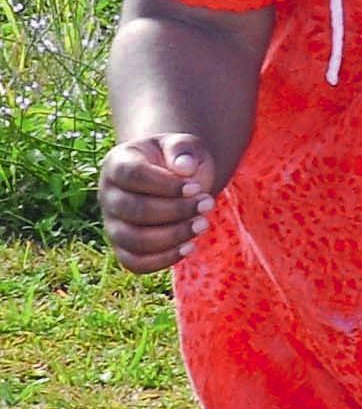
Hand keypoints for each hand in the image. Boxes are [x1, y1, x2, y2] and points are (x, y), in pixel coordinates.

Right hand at [98, 132, 220, 272]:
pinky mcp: (123, 246)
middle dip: (176, 211)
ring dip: (172, 236)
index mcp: (117, 163)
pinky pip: (135, 262)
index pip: (132, 175)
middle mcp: (107, 195)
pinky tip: (189, 247)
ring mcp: (113, 223)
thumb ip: (183, 149)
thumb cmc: (178, 160)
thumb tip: (185, 168)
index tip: (196, 187)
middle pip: (133, 210)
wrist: (176, 178)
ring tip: (202, 224)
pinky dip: (163, 260)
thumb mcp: (185, 145)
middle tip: (207, 204)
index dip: (164, 184)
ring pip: (133, 240)